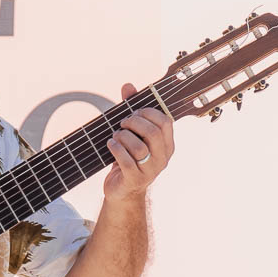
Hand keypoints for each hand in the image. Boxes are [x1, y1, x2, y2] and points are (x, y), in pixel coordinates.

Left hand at [103, 83, 174, 201]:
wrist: (122, 190)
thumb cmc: (128, 157)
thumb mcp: (131, 133)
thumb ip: (130, 109)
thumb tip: (127, 86)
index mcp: (167, 144)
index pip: (165, 121)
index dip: (147, 112)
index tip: (133, 113)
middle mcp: (163, 157)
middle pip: (152, 132)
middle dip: (133, 123)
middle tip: (122, 124)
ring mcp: (150, 170)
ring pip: (139, 147)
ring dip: (122, 137)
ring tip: (115, 137)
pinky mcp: (135, 180)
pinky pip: (126, 161)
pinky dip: (115, 149)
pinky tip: (110, 144)